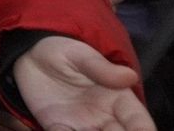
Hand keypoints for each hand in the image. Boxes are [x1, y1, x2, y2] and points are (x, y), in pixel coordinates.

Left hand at [14, 36, 151, 130]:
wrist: (29, 55)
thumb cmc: (63, 51)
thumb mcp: (80, 54)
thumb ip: (100, 67)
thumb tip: (129, 76)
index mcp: (118, 97)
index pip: (138, 120)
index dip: (143, 130)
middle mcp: (105, 117)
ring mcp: (83, 125)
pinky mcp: (59, 128)